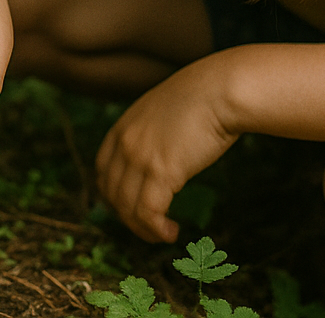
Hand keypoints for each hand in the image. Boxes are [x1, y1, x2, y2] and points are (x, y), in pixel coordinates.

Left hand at [95, 58, 238, 242]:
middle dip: (127, 215)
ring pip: (127, 207)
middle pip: (111, 192)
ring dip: (143, 229)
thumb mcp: (165, 110)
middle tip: (149, 226)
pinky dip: (156, 229)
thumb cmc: (204, 97)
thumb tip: (165, 153)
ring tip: (163, 235)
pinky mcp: (161, 171)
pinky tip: (172, 232)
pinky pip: (148, 212)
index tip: (130, 205)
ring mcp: (139, 157)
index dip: (113, 193)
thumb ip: (155, 132)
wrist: (222, 89)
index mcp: (123, 126)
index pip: (103, 169)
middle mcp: (125, 142)